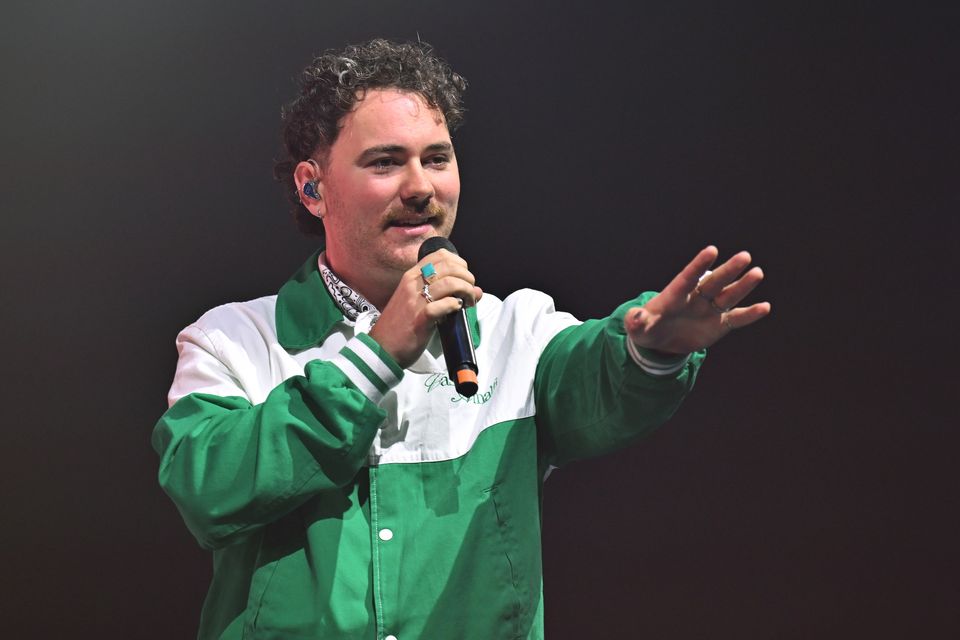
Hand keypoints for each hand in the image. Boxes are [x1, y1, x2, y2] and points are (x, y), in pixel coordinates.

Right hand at [369, 249, 482, 368]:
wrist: (382, 348)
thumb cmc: (401, 325)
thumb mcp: (418, 302)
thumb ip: (443, 294)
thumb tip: (477, 291)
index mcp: (411, 277)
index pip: (440, 256)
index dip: (459, 263)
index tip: (464, 277)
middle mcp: (412, 284)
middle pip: (448, 266)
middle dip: (467, 277)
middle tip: (470, 292)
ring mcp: (415, 301)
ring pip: (449, 283)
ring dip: (466, 291)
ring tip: (468, 302)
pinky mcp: (419, 319)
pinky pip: (442, 305)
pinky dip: (454, 305)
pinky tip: (456, 309)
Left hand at [625, 246, 770, 354]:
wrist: (661, 341)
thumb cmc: (647, 328)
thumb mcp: (638, 327)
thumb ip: (636, 321)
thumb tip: (634, 317)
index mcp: (675, 294)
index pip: (688, 277)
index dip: (699, 264)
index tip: (712, 250)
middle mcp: (696, 297)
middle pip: (713, 282)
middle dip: (728, 270)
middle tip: (745, 256)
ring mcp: (709, 309)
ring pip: (728, 295)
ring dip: (742, 286)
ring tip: (757, 273)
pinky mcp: (719, 324)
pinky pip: (736, 318)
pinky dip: (749, 314)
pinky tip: (765, 307)